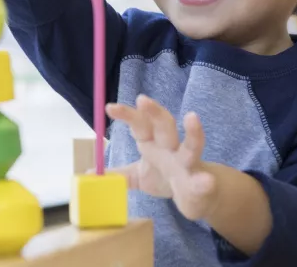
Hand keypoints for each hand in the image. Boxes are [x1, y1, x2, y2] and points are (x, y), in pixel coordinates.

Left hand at [105, 95, 217, 220]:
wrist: (197, 197)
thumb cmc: (166, 178)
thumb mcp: (138, 176)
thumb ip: (118, 174)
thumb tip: (90, 173)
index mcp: (154, 143)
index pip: (140, 124)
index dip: (127, 115)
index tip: (109, 107)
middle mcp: (171, 148)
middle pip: (164, 125)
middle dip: (154, 112)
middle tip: (142, 100)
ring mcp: (188, 165)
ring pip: (191, 146)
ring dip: (193, 133)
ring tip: (192, 117)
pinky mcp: (201, 184)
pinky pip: (203, 183)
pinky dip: (204, 182)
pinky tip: (206, 182)